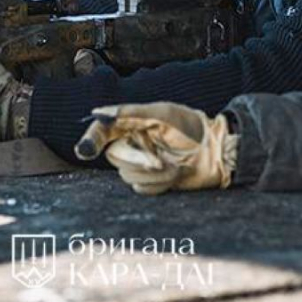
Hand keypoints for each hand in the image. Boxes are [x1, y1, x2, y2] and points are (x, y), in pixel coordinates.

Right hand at [74, 102, 238, 194]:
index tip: (85, 150)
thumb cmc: (191, 127)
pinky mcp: (152, 182)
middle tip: (159, 160)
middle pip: (115, 157)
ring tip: (173, 165)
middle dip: (137, 160)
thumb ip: (130, 112)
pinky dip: (159, 184)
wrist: (216, 152)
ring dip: (152, 174)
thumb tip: (98, 113)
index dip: (90, 139)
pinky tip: (174, 174)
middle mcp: (134, 143)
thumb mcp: (162, 113)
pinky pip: (142, 188)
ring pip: (127, 175)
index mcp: (133, 123)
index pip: (103, 130)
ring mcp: (142, 163)